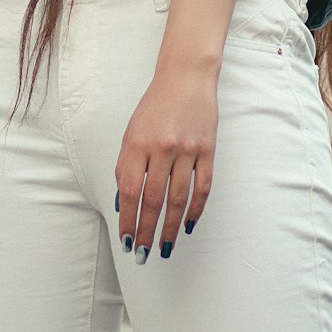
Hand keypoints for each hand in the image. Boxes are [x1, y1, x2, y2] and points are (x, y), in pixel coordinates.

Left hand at [115, 55, 218, 262]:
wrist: (186, 77)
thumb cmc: (154, 107)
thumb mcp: (131, 131)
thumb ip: (126, 166)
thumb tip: (123, 204)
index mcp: (137, 143)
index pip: (129, 191)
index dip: (128, 219)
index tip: (126, 240)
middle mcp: (162, 147)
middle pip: (153, 200)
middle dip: (147, 231)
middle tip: (143, 254)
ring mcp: (187, 149)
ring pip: (178, 199)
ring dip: (170, 227)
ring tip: (165, 247)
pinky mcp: (208, 149)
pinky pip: (202, 187)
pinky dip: (195, 209)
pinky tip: (188, 225)